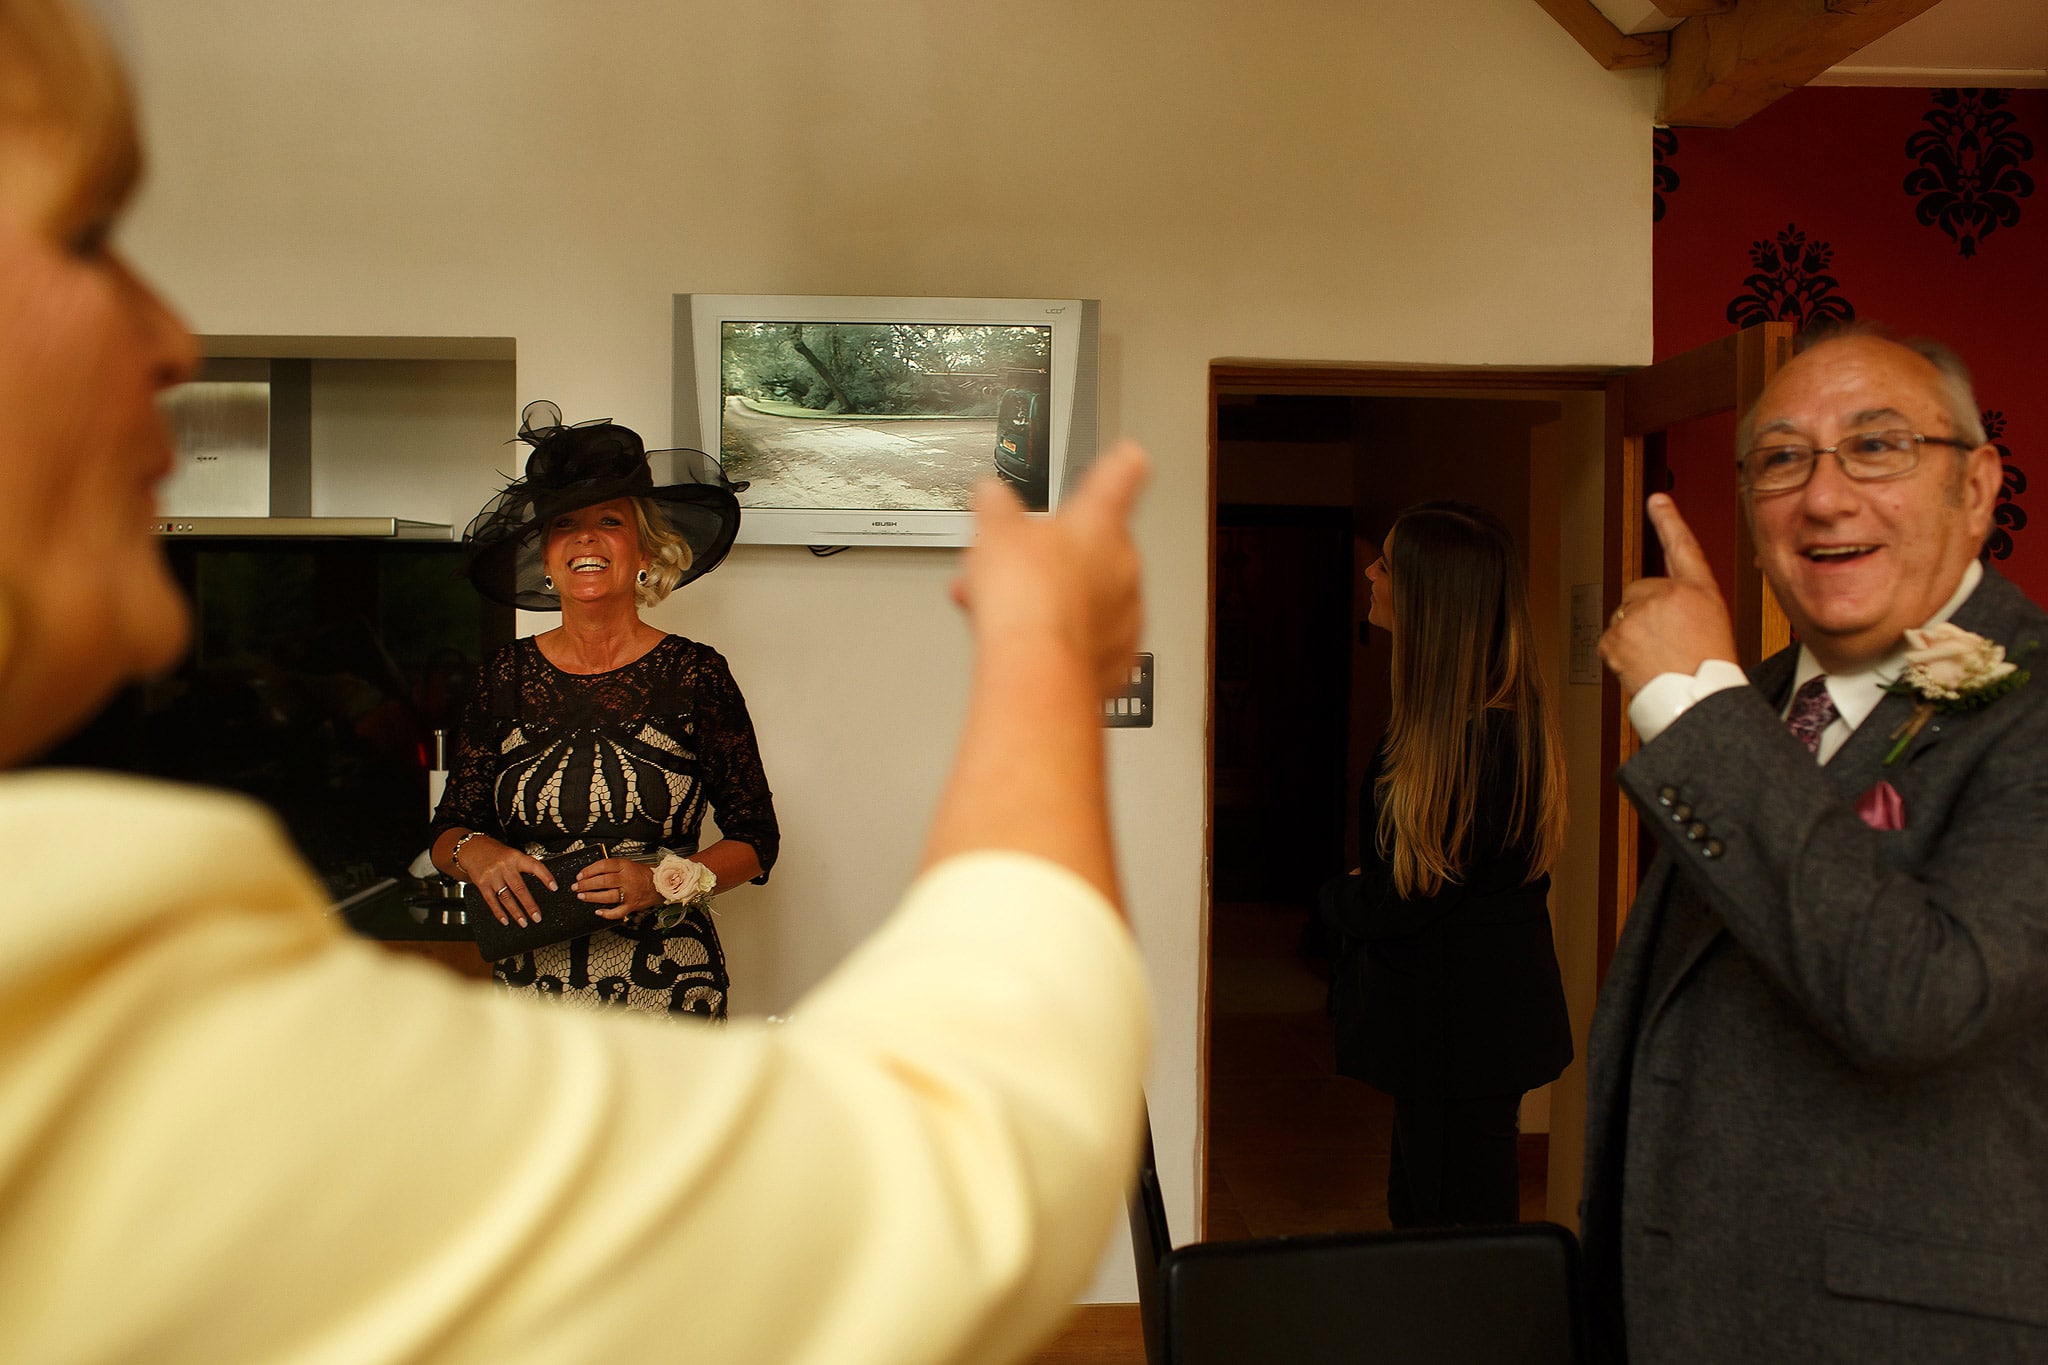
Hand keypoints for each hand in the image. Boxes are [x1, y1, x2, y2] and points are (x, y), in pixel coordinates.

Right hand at [459, 835, 555, 927]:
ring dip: (516, 912)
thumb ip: (524, 866)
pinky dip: (498, 912)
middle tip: (537, 917)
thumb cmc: (496, 853)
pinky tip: (505, 920)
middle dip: (529, 905)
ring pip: (506, 897)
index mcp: (516, 857)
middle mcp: (504, 867)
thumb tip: (543, 881)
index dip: (545, 876)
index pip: (534, 866)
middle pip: (519, 888)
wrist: (473, 848)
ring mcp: (492, 876)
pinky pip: (491, 901)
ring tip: (524, 922)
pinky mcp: (482, 884)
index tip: (554, 887)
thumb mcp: (513, 854)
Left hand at [575, 857, 660, 919]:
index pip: (604, 865)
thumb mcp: (630, 865)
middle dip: (586, 884)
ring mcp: (629, 893)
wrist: (663, 884)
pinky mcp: (632, 905)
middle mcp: (627, 879)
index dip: (589, 870)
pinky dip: (606, 913)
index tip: (580, 875)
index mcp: (626, 867)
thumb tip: (593, 872)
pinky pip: (617, 912)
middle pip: (603, 881)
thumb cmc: (646, 874)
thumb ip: (614, 868)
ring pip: (607, 896)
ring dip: (592, 896)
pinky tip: (598, 912)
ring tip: (582, 896)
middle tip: (577, 886)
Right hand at [950, 440, 1147, 697]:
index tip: (1128, 457)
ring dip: (1050, 600)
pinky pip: (1088, 641)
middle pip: (1093, 549)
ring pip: (1086, 598)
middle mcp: (1123, 565)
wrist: (1037, 666)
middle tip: (1014, 566)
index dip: (1121, 465)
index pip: (1120, 478)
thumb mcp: (994, 533)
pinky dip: (1061, 641)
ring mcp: (1124, 613)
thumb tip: (991, 493)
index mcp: (1100, 522)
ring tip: (1003, 610)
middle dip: (1053, 557)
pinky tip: (1027, 642)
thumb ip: (995, 507)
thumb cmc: (1026, 597)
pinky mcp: (1116, 659)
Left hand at [1599, 493, 1739, 693]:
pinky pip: (1610, 638)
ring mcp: (1640, 611)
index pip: (1682, 546)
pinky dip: (1620, 653)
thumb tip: (1653, 603)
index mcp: (1699, 589)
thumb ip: (1683, 605)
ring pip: (1624, 616)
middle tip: (1666, 643)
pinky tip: (1641, 664)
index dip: (1668, 521)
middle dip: (1645, 614)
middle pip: (1639, 592)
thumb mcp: (1712, 624)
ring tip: (1657, 657)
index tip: (1657, 499)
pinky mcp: (1617, 631)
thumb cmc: (1707, 668)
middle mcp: (1669, 593)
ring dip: (1633, 635)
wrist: (1698, 698)